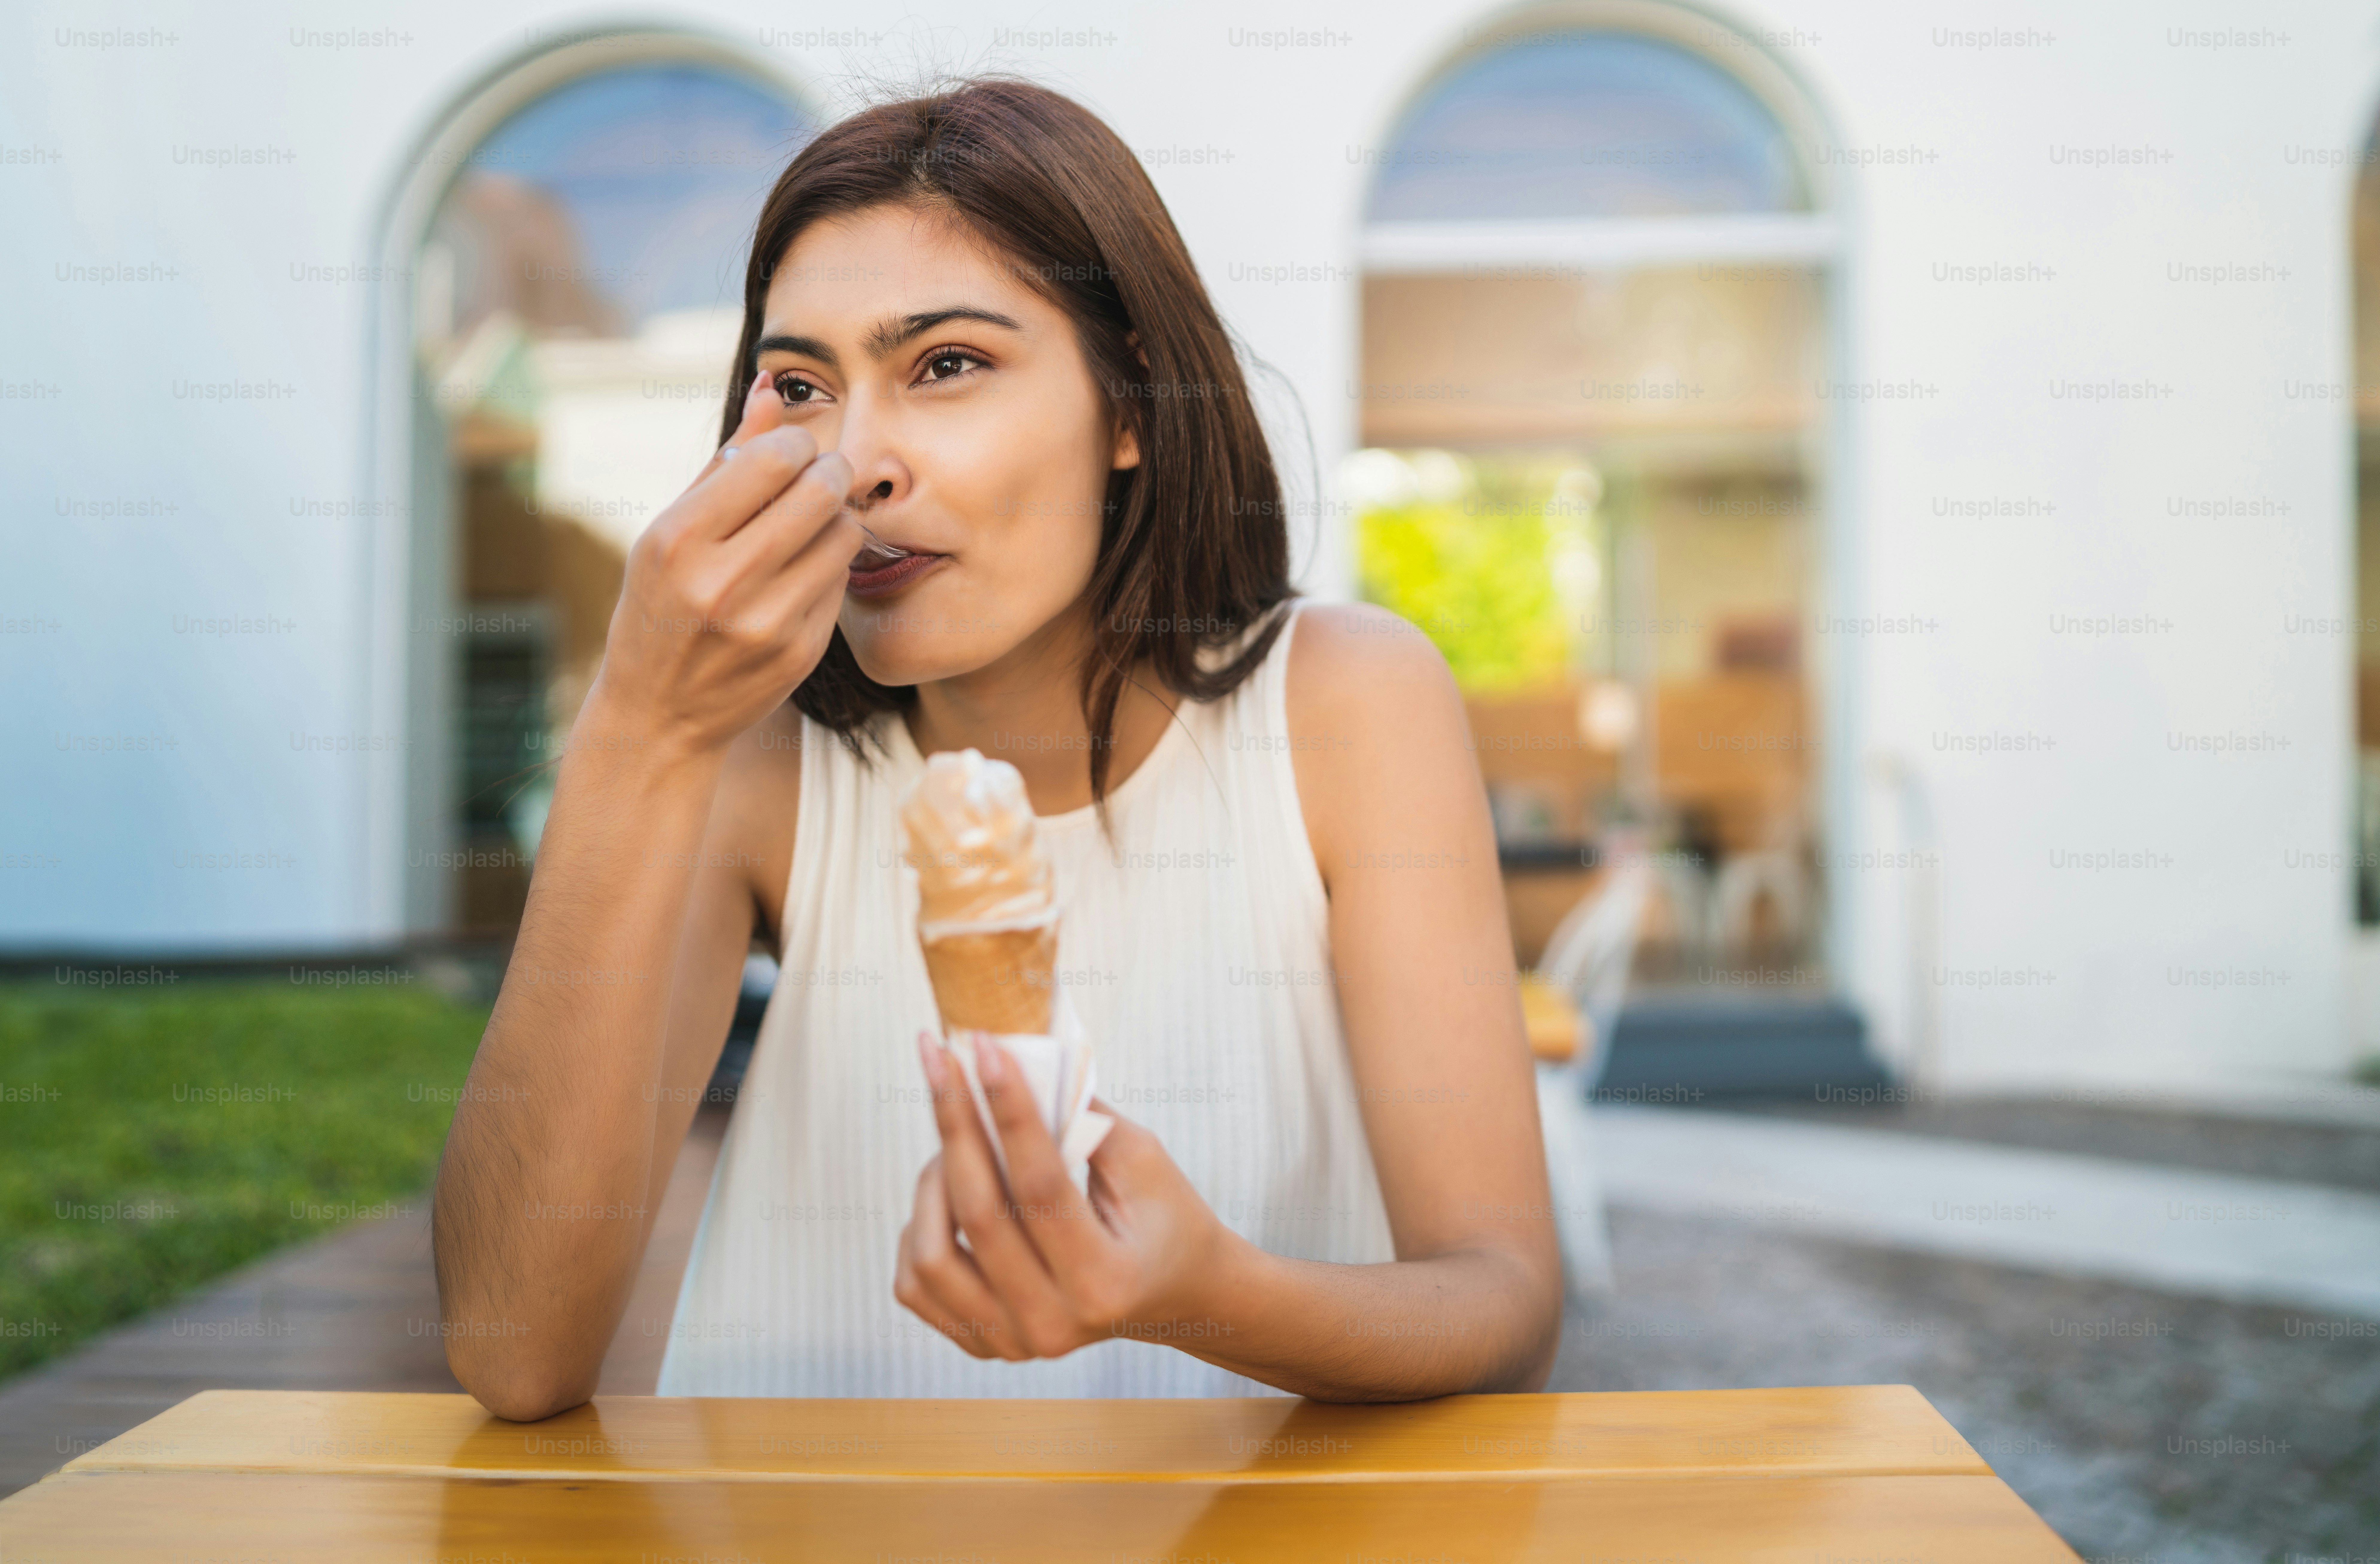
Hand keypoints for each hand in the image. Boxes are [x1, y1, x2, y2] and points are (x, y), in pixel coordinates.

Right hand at [585, 373, 862, 757]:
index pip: (772, 458)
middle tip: (819, 475)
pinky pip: (840, 581)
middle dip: (828, 471)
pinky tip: (802, 572)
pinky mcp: (800, 652)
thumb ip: (726, 458)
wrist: (659, 714)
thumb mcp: (670, 530)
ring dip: (836, 518)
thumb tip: (772, 386)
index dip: (796, 443)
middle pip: (819, 491)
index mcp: (680, 540)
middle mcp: (722, 581)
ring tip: (808, 524)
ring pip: (843, 534)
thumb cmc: (660, 607)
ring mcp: (765, 621)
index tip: (792, 452)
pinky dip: (830, 565)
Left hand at [894, 1032, 1231, 1361]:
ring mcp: (1013, 1343)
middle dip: (954, 1120)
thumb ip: (1077, 1119)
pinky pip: (914, 1284)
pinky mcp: (984, 1345)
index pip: (1039, 1182)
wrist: (1173, 1292)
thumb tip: (1009, 1064)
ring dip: (934, 1179)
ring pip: (931, 1253)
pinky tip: (948, 1195)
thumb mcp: (1142, 1162)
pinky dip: (919, 1228)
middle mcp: (1054, 1324)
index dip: (1007, 1107)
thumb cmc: (1163, 1218)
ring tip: (959, 1140)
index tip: (981, 1045)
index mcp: (1105, 1280)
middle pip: (978, 1212)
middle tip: (939, 1057)